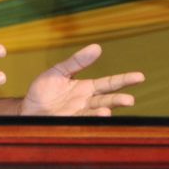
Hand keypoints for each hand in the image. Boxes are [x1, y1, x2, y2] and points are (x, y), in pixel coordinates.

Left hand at [19, 44, 144, 115]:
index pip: (109, 83)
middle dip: (118, 100)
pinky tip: (99, 114)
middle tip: (130, 100)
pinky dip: (90, 118)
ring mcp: (78, 113)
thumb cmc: (44, 90)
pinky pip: (81, 120)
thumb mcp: (59, 71)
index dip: (124, 80)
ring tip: (110, 109)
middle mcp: (86, 102)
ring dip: (105, 111)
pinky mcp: (68, 121)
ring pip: (96, 111)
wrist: (28, 107)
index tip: (140, 76)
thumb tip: (97, 47)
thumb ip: (77, 61)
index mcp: (86, 88)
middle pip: (106, 100)